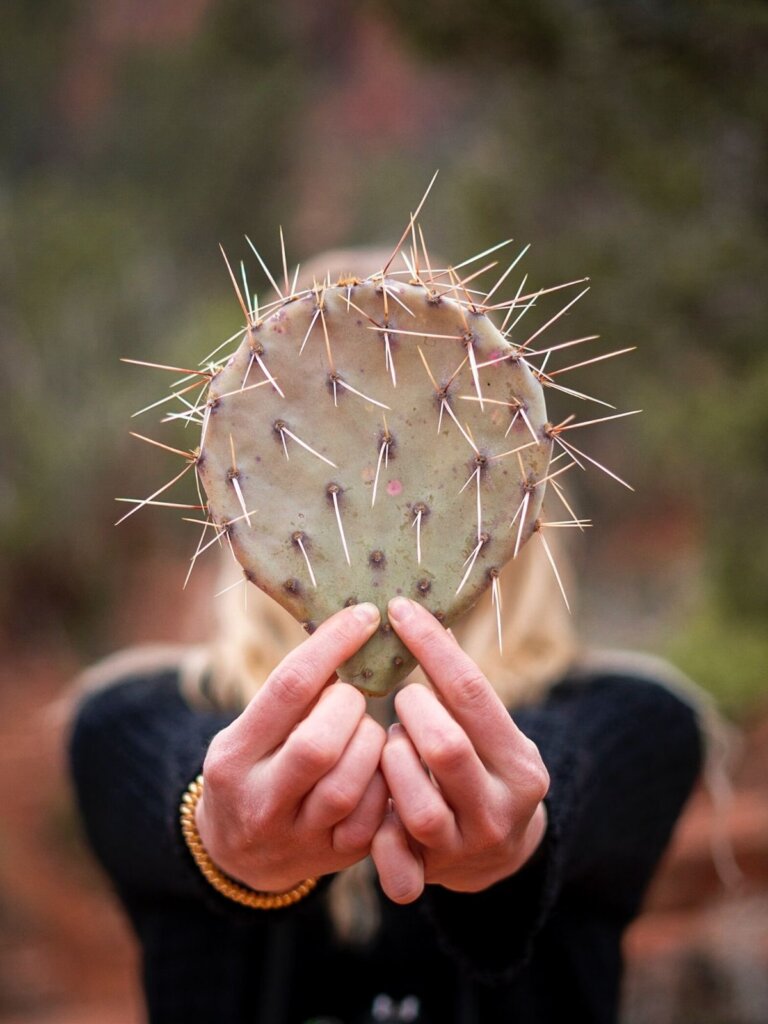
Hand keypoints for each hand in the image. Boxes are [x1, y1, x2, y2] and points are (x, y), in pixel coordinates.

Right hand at [195, 603, 388, 891]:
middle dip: (349, 708)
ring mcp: (298, 837)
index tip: (364, 616)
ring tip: (365, 732)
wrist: (238, 857)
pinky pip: (375, 816)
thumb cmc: (253, 769)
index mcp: (233, 757)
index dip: (333, 646)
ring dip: (371, 744)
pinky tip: (378, 766)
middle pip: (319, 745)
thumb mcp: (248, 732)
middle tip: (352, 697)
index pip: (288, 689)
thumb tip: (350, 630)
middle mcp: (260, 802)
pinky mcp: (335, 857)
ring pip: (350, 784)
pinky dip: (386, 781)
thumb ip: (291, 697)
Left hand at [371, 597, 548, 903]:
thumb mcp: (490, 733)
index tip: (398, 610)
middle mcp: (501, 808)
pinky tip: (374, 801)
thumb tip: (416, 615)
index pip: (471, 692)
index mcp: (521, 764)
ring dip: (391, 763)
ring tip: (393, 747)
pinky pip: (395, 857)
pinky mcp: (431, 875)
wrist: (497, 853)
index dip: (430, 646)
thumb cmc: (482, 767)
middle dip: (411, 713)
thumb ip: (460, 695)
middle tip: (402, 699)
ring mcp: (466, 847)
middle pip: (444, 746)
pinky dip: (377, 830)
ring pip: (415, 802)